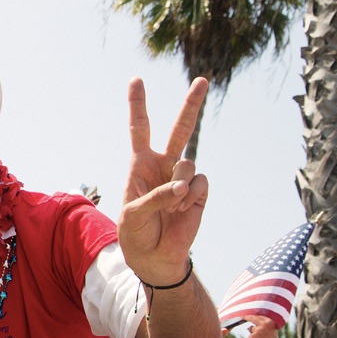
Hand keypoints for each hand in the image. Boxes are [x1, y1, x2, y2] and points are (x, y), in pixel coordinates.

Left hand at [117, 77, 209, 283]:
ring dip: (178, 185)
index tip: (136, 79)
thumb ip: (155, 197)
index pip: (140, 129)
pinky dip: (190, 198)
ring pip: (188, 163)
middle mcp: (164, 165)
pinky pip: (200, 184)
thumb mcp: (134, 215)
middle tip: (202, 80)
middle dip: (191, 105)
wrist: (155, 257)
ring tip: (170, 205)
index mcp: (140, 164)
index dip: (138, 105)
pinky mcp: (200, 193)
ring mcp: (184, 178)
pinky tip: (182, 211)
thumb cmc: (136, 232)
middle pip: (180, 130)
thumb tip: (182, 186)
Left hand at [243, 314, 290, 337]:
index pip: (259, 315)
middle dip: (246, 317)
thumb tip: (253, 318)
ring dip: (253, 333)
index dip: (253, 315)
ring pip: (251, 328)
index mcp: (270, 322)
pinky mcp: (253, 336)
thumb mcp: (271, 330)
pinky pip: (250, 336)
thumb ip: (264, 324)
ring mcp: (258, 330)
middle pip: (252, 317)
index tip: (248, 314)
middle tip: (242, 317)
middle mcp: (264, 324)